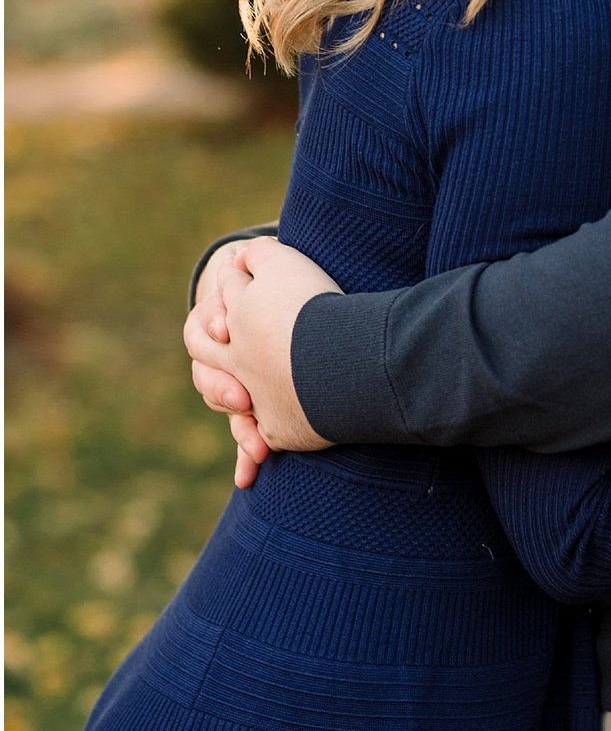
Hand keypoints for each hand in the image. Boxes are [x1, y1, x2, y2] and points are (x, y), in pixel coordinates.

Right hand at [182, 237, 340, 454]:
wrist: (286, 302)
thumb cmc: (281, 283)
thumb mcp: (267, 268)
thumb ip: (254, 261)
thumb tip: (243, 255)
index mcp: (225, 320)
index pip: (203, 329)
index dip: (213, 323)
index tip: (226, 328)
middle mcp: (226, 356)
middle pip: (210, 377)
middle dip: (223, 390)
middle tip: (242, 399)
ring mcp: (240, 383)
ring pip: (229, 411)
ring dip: (241, 430)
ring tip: (257, 447)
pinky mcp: (260, 406)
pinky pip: (248, 434)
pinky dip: (247, 455)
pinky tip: (249, 476)